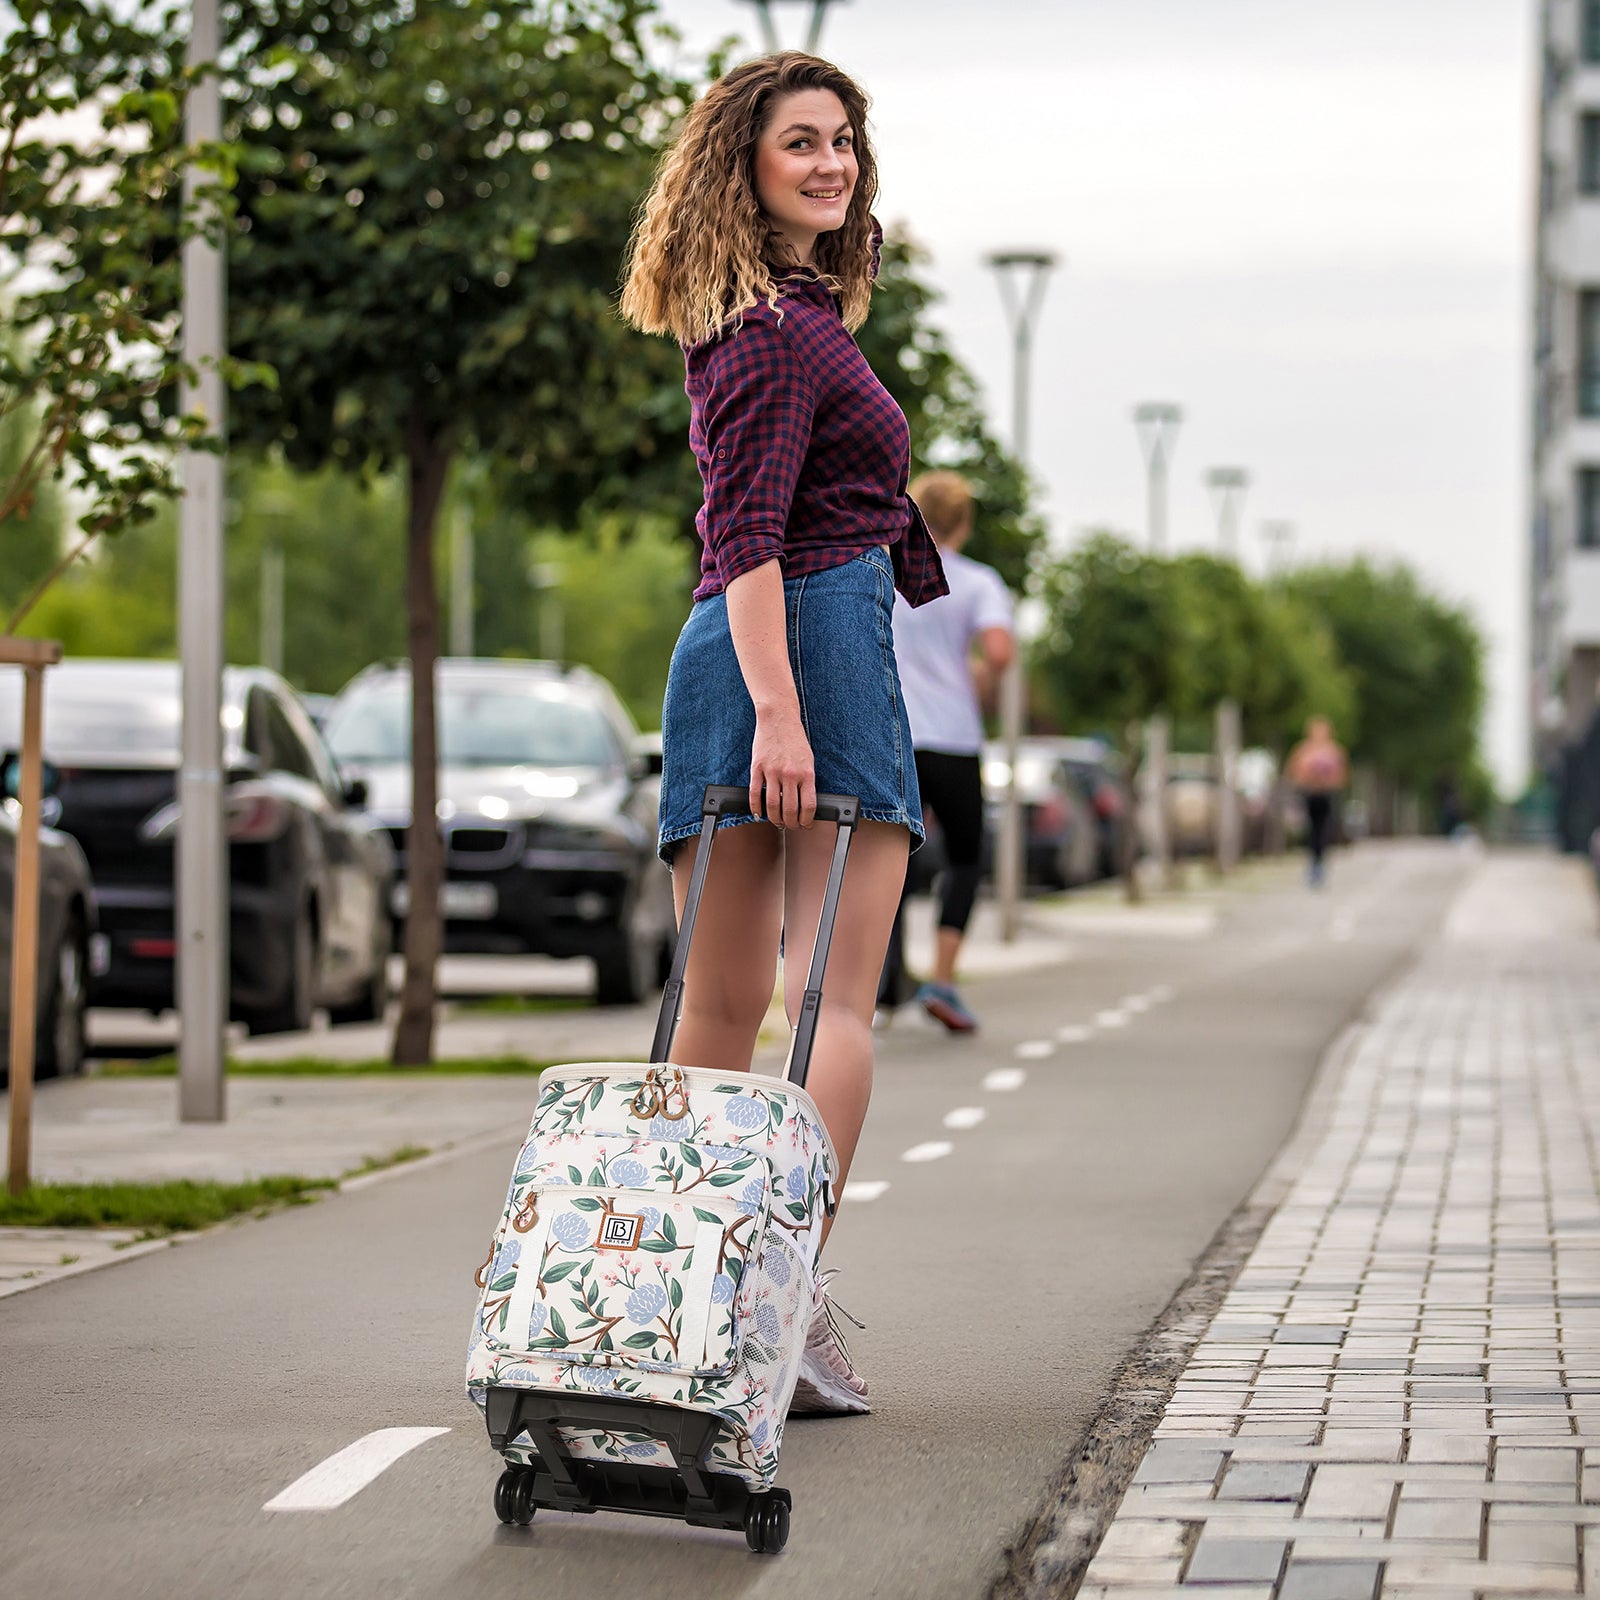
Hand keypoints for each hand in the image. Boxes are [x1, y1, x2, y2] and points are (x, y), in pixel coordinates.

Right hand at [749, 707, 815, 829]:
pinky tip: (759, 813)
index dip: (807, 821)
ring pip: (772, 805)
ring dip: (775, 819)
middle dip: (791, 824)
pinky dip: (756, 808)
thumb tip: (804, 804)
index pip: (808, 806)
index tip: (806, 824)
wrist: (778, 718)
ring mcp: (772, 771)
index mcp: (806, 773)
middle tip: (791, 826)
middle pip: (790, 810)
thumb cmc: (794, 739)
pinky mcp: (757, 768)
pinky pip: (755, 794)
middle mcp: (790, 774)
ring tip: (777, 822)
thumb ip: (806, 781)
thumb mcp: (808, 760)